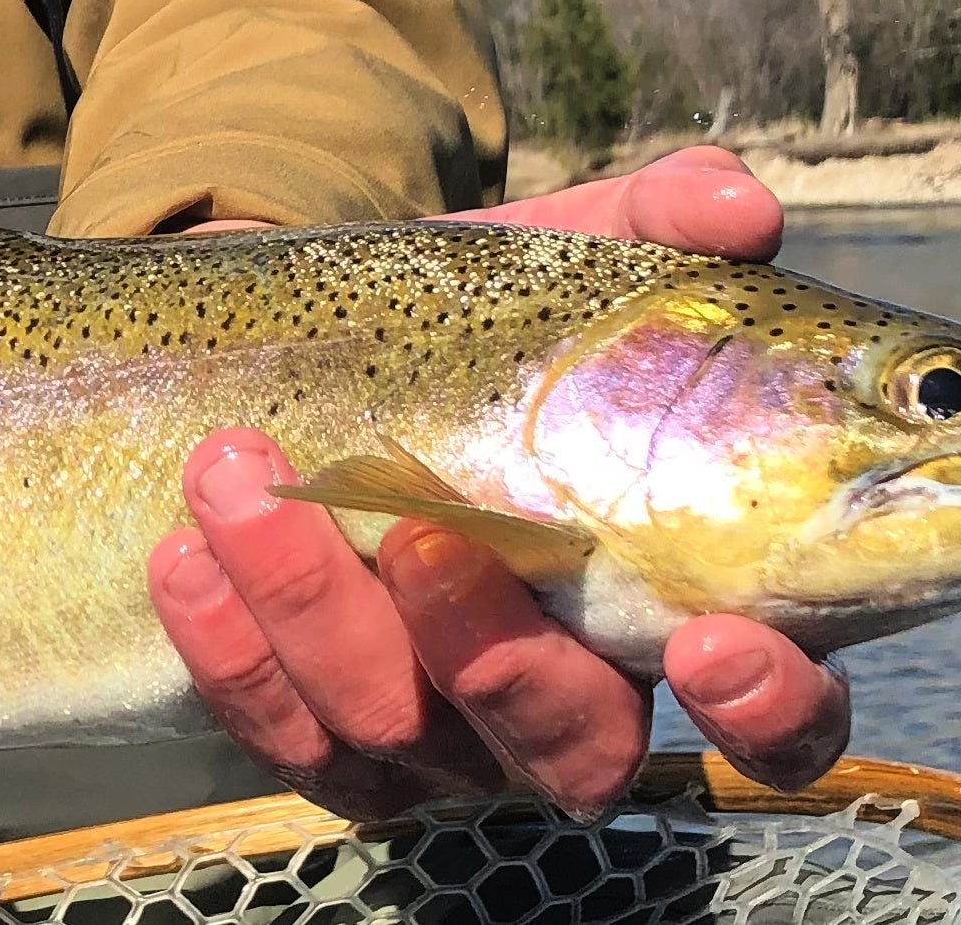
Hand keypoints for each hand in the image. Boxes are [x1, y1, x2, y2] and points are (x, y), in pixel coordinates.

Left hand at [150, 151, 849, 816]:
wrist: (303, 335)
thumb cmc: (474, 311)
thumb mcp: (561, 255)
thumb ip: (660, 221)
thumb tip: (741, 208)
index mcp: (674, 596)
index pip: (776, 711)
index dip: (769, 702)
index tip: (714, 641)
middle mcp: (568, 691)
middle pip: (572, 753)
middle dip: (496, 657)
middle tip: (424, 535)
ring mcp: (438, 729)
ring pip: (397, 734)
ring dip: (313, 607)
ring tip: (236, 468)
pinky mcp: (316, 733)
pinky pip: (277, 732)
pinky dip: (230, 647)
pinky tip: (185, 549)